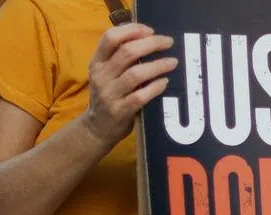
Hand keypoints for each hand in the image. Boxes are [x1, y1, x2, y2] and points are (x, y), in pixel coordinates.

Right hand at [83, 23, 177, 147]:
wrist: (98, 128)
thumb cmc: (110, 95)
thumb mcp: (107, 74)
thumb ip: (120, 58)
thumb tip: (148, 38)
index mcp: (97, 62)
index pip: (110, 37)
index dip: (131, 30)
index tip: (150, 30)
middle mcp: (101, 76)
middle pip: (126, 52)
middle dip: (151, 44)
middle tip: (169, 42)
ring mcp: (110, 94)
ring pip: (135, 74)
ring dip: (157, 66)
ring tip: (173, 62)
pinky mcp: (120, 111)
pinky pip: (140, 97)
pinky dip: (155, 88)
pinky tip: (165, 83)